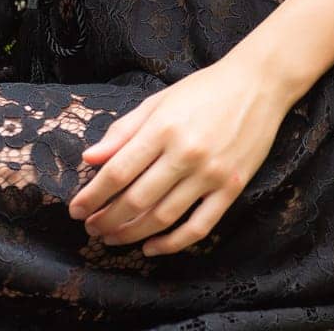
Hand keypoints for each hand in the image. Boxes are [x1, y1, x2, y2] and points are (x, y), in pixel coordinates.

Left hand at [67, 54, 290, 256]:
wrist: (256, 85)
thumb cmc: (202, 90)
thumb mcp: (158, 101)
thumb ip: (123, 131)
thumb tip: (89, 158)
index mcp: (163, 127)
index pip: (118, 171)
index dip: (93, 195)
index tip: (76, 210)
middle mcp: (185, 153)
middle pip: (137, 199)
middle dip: (107, 219)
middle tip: (91, 228)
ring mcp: (210, 174)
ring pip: (163, 217)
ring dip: (132, 234)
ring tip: (111, 238)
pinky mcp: (231, 189)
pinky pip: (198, 227)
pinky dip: (172, 244)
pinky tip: (151, 247)